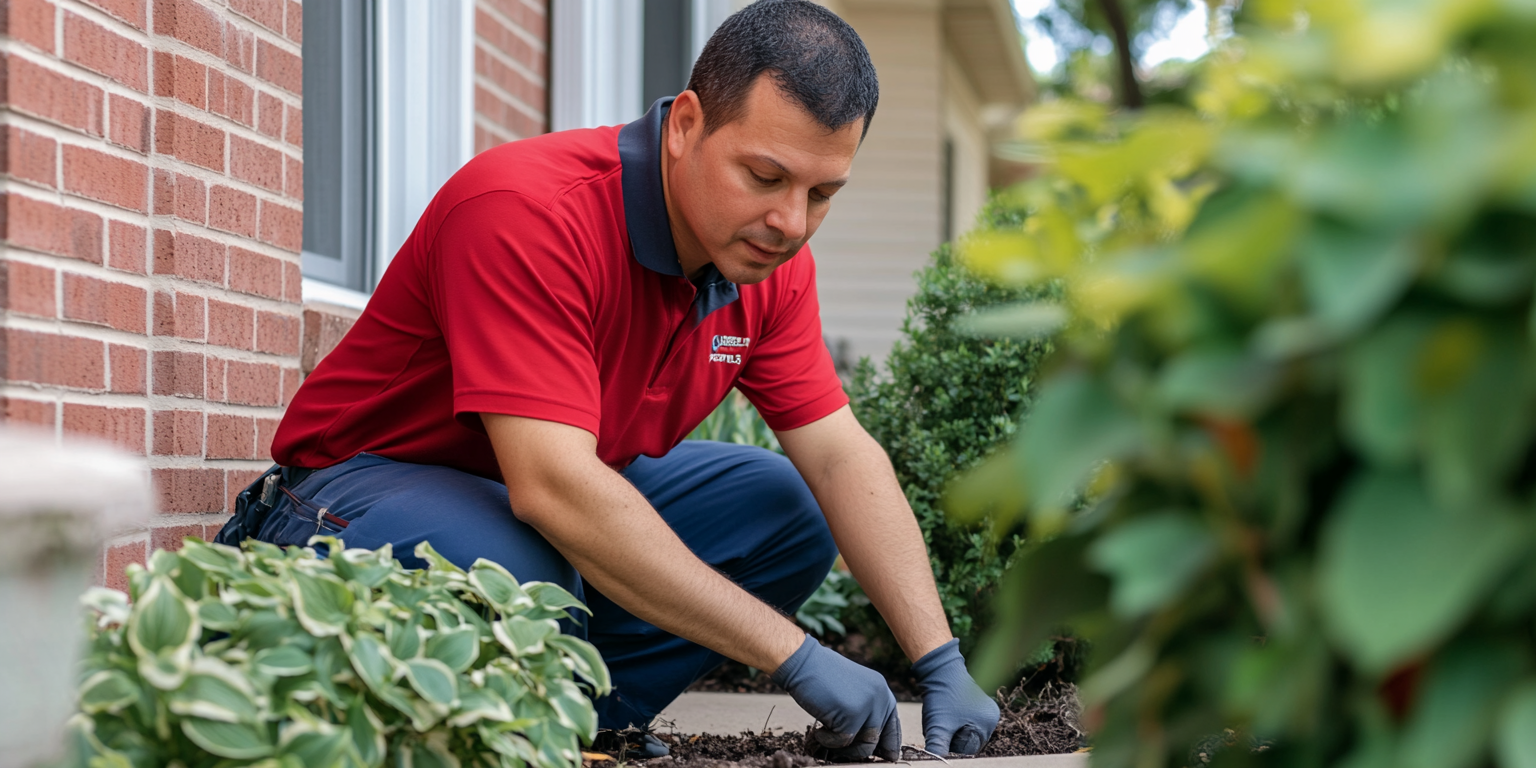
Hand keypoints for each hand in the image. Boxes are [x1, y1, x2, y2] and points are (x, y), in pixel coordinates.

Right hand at [771, 634, 901, 761]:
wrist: (804, 662)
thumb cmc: (822, 677)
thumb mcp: (853, 690)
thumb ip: (866, 710)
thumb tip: (872, 742)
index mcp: (882, 690)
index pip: (893, 725)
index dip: (889, 743)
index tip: (886, 756)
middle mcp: (880, 697)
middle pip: (877, 739)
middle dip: (859, 749)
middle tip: (843, 753)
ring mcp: (867, 705)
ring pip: (863, 745)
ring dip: (843, 748)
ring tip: (826, 737)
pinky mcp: (852, 714)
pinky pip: (843, 741)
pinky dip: (827, 741)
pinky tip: (818, 731)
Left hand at [912, 638, 998, 754]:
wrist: (940, 670)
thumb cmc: (941, 696)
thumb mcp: (938, 725)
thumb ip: (937, 747)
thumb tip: (935, 759)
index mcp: (987, 723)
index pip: (968, 749)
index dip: (950, 742)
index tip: (941, 729)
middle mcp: (991, 718)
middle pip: (969, 742)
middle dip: (952, 736)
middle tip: (942, 722)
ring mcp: (987, 711)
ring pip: (966, 733)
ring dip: (953, 729)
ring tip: (944, 715)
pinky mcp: (979, 705)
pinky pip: (967, 723)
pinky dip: (955, 721)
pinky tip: (948, 711)